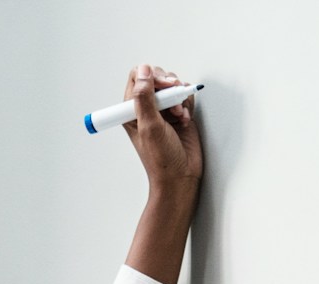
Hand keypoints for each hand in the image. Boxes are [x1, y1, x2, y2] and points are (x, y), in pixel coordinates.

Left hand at [122, 64, 203, 193]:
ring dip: (178, 97)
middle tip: (172, 103)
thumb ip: (144, 97)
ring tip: (178, 115)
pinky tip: (184, 119)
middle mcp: (147, 108)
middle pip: (157, 78)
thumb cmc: (161, 159)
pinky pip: (184, 97)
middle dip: (168, 87)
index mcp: (132, 110)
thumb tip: (144, 71)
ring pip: (173, 86)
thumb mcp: (149, 126)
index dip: (151, 77)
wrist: (180, 176)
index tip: (162, 88)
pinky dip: (187, 104)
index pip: (138, 77)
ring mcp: (164, 110)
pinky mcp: (179, 114)